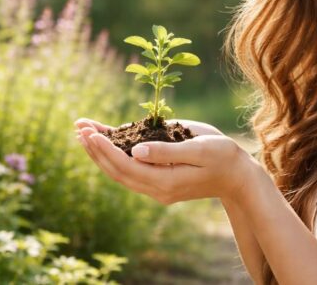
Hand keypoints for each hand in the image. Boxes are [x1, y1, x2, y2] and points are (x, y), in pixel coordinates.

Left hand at [73, 117, 254, 204]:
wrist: (237, 176)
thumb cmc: (223, 156)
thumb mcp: (199, 149)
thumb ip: (167, 151)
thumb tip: (135, 151)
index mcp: (165, 181)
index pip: (125, 167)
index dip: (105, 150)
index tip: (90, 133)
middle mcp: (157, 188)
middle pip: (116, 172)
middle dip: (96, 150)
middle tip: (79, 128)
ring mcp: (156, 186)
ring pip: (119, 172)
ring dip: (100, 153)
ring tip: (82, 131)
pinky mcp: (158, 179)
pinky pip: (130, 168)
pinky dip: (114, 154)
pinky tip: (103, 139)